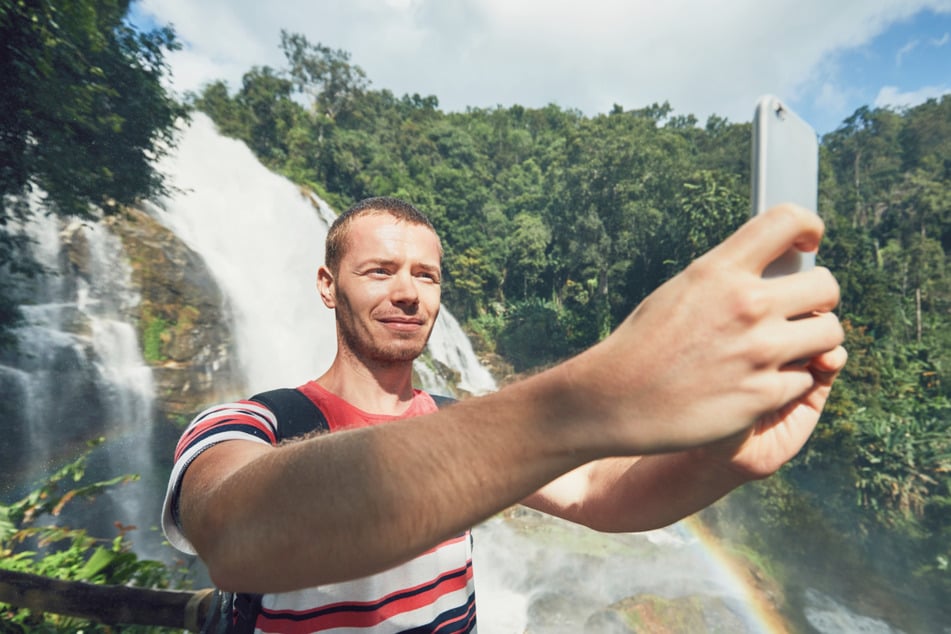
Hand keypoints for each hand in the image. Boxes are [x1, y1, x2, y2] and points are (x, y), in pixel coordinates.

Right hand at [564, 204, 845, 455]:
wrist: (615, 399)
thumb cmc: (643, 346)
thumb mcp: (679, 292)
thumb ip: (726, 279)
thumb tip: (771, 269)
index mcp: (719, 272)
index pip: (786, 221)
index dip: (809, 225)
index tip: (809, 242)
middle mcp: (746, 305)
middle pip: (827, 286)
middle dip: (819, 300)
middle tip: (802, 312)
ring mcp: (759, 351)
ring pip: (829, 335)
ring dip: (814, 344)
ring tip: (785, 351)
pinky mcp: (763, 394)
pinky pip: (805, 381)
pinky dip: (788, 384)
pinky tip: (756, 385)